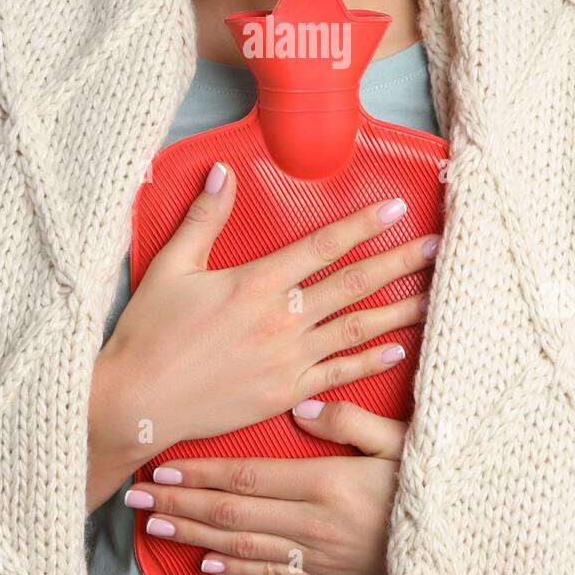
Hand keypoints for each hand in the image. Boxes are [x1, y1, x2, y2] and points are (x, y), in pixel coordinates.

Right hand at [101, 160, 436, 457]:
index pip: (322, 246)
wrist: (137, 403)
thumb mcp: (172, 267)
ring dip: (399, 310)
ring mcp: (287, 359)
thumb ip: (204, 218)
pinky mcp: (286, 393)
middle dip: (399, 263)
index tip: (396, 209)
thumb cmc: (149, 333)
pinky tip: (398, 348)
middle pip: (353, 284)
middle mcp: (281, 319)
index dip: (362, 225)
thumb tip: (223, 172)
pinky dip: (370, 360)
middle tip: (438, 247)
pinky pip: (339, 373)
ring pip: (356, 328)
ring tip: (435, 295)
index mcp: (255, 283)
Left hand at [122, 400, 405, 574]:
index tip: (163, 464)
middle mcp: (313, 523)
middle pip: (231, 512)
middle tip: (137, 495)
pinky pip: (268, 574)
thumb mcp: (401, 441)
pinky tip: (205, 564)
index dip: (200, 472)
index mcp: (327, 483)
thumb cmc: (433, 484)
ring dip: (193, 535)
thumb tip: (300, 408)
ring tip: (155, 524)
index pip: (247, 477)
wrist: (463, 545)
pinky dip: (233, 569)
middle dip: (179, 502)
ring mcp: (315, 555)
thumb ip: (349, 420)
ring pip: (240, 545)